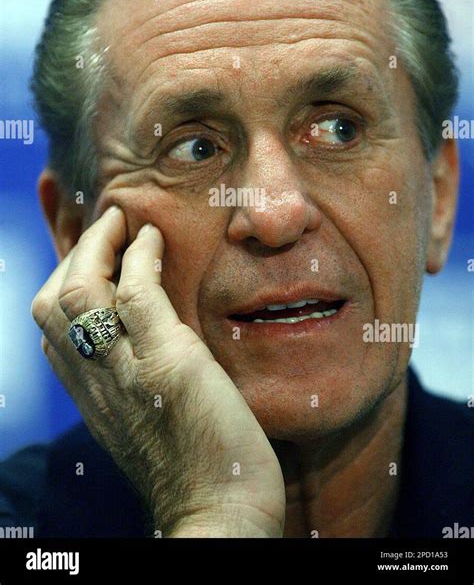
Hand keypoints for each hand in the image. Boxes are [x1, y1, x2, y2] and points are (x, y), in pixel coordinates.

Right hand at [31, 206, 285, 537]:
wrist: (220, 515)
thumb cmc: (196, 470)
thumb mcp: (147, 421)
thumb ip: (132, 381)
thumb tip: (139, 342)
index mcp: (90, 396)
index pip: (51, 327)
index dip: (63, 281)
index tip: (92, 255)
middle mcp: (96, 381)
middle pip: (51, 303)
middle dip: (74, 254)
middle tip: (106, 228)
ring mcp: (127, 371)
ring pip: (79, 292)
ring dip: (99, 246)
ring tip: (124, 223)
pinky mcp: (166, 364)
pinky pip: (135, 295)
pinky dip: (138, 258)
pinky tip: (154, 241)